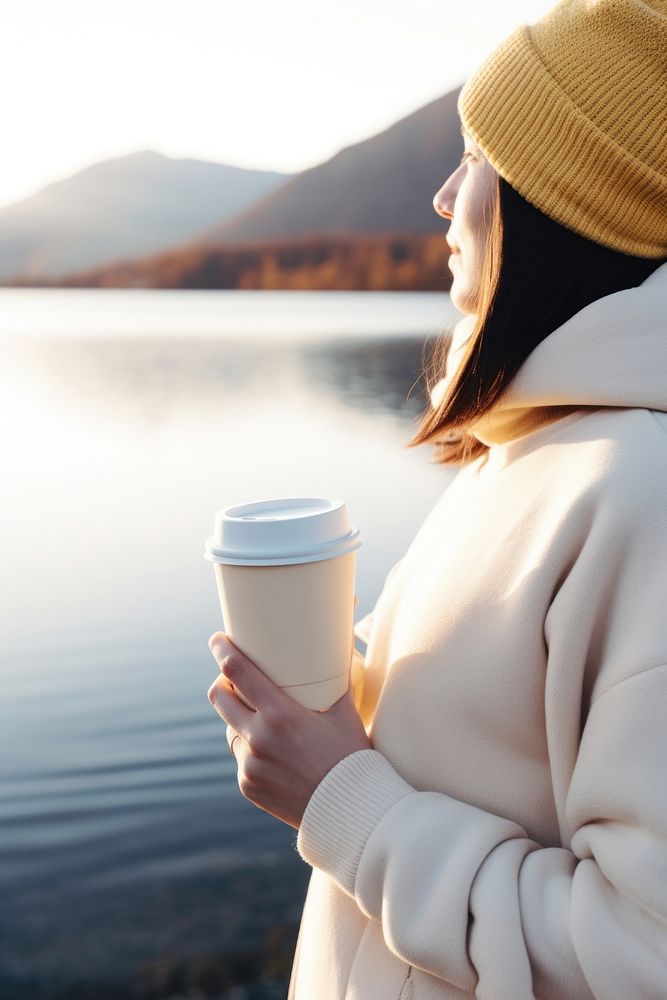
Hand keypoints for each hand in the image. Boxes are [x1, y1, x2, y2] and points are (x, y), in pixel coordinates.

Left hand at [207, 632, 372, 829]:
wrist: (347, 811)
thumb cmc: (351, 758)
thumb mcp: (345, 714)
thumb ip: (337, 683)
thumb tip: (341, 651)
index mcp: (280, 715)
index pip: (238, 673)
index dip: (223, 651)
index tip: (217, 640)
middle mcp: (259, 738)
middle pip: (220, 698)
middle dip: (222, 683)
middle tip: (233, 677)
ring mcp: (250, 765)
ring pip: (230, 729)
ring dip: (238, 719)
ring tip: (257, 716)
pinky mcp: (247, 786)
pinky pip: (240, 758)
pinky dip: (250, 749)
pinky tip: (268, 750)